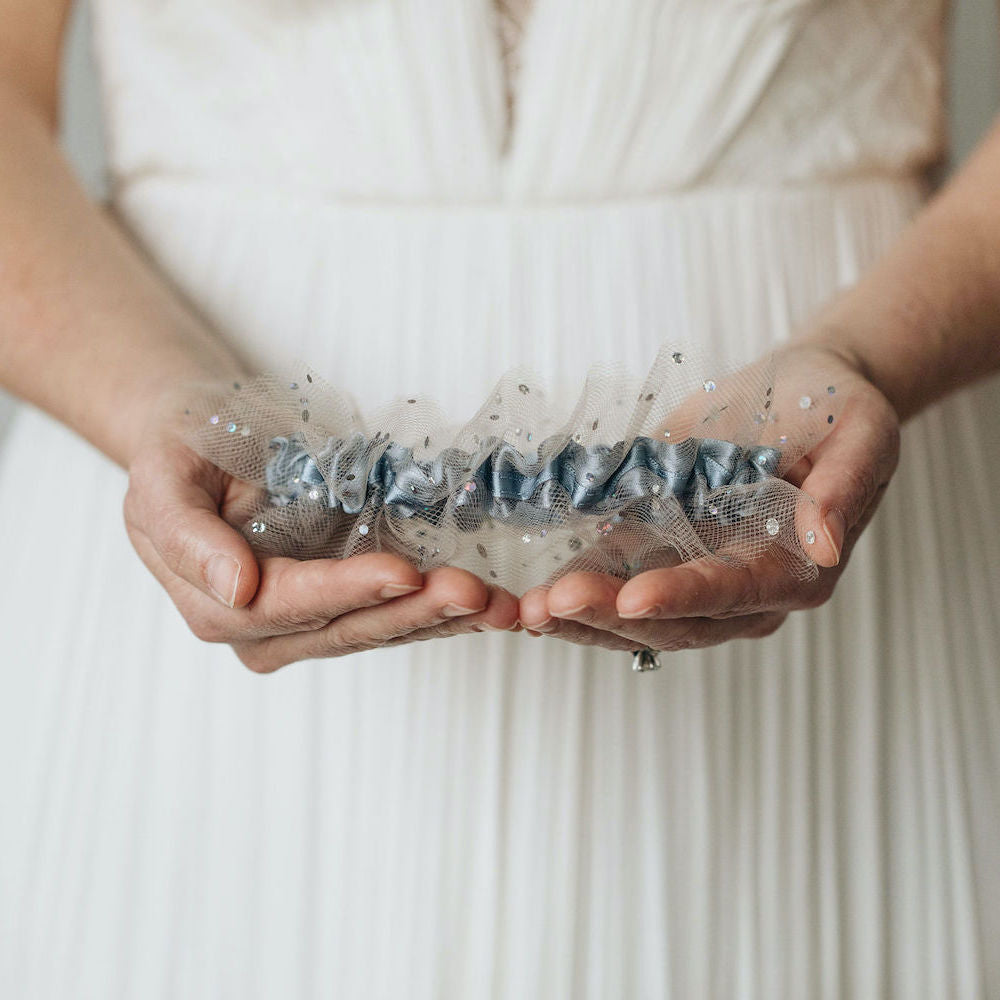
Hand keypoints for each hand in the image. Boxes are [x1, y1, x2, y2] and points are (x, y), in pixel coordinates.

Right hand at [124, 422, 519, 671]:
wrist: (203, 442)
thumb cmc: (181, 454)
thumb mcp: (160, 484)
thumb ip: (186, 538)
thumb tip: (236, 589)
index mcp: (219, 607)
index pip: (291, 606)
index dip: (348, 591)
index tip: (403, 571)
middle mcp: (270, 631)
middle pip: (349, 628)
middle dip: (415, 612)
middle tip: (475, 593)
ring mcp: (314, 623)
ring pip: (384, 630)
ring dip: (444, 619)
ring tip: (498, 604)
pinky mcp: (350, 604)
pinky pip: (399, 614)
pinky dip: (446, 611)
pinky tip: (490, 605)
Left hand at [518, 342, 900, 651]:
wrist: (799, 388)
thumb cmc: (835, 407)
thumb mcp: (861, 433)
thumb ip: (845, 489)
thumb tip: (826, 546)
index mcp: (795, 570)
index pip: (735, 593)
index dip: (684, 597)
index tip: (634, 598)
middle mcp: (742, 591)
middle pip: (674, 619)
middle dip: (610, 614)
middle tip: (553, 604)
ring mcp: (694, 574)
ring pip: (635, 614)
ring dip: (581, 616)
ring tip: (529, 610)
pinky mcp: (658, 551)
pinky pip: (614, 578)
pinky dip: (575, 586)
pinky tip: (532, 594)